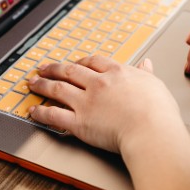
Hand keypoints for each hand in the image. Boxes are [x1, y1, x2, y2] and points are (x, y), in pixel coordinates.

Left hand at [28, 56, 181, 152]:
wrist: (151, 129)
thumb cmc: (157, 110)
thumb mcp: (155, 85)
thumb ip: (146, 74)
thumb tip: (146, 64)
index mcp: (116, 73)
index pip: (93, 62)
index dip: (80, 61)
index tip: (74, 62)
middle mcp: (98, 83)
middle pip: (70, 70)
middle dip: (55, 68)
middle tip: (44, 68)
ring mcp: (86, 102)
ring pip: (57, 88)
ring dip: (42, 84)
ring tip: (32, 83)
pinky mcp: (79, 122)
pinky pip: (54, 115)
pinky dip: (41, 112)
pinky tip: (33, 111)